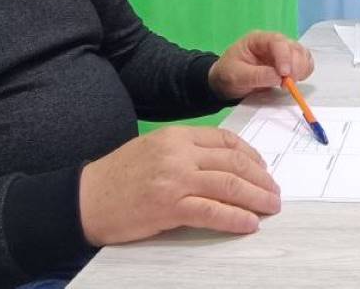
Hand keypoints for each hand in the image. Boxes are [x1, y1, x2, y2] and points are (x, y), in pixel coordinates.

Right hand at [78, 126, 281, 244]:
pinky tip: (250, 224)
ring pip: (229, 186)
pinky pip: (212, 212)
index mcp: (176, 135)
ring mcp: (175, 180)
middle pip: (233, 163)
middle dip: (261, 178)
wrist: (84, 199)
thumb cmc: (119, 176)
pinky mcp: (169, 207)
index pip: (225, 140)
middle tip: (274, 192)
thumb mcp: (153, 149)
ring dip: (256, 198)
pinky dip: (236, 218)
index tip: (263, 169)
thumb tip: (224, 163)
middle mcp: (178, 153)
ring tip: (271, 208)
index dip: (251, 156)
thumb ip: (186, 150)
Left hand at [208, 31, 314, 99]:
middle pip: (294, 47)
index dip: (284, 57)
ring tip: (291, 83)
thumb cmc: (228, 75)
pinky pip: (304, 64)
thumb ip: (257, 75)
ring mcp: (283, 53)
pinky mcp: (288, 64)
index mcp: (258, 40)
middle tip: (288, 83)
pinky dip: (304, 72)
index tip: (284, 74)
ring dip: (301, 69)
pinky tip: (296, 80)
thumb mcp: (237, 76)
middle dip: (295, 65)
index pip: (277, 42)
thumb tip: (279, 77)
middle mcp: (273, 43)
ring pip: (302, 54)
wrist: (226, 83)